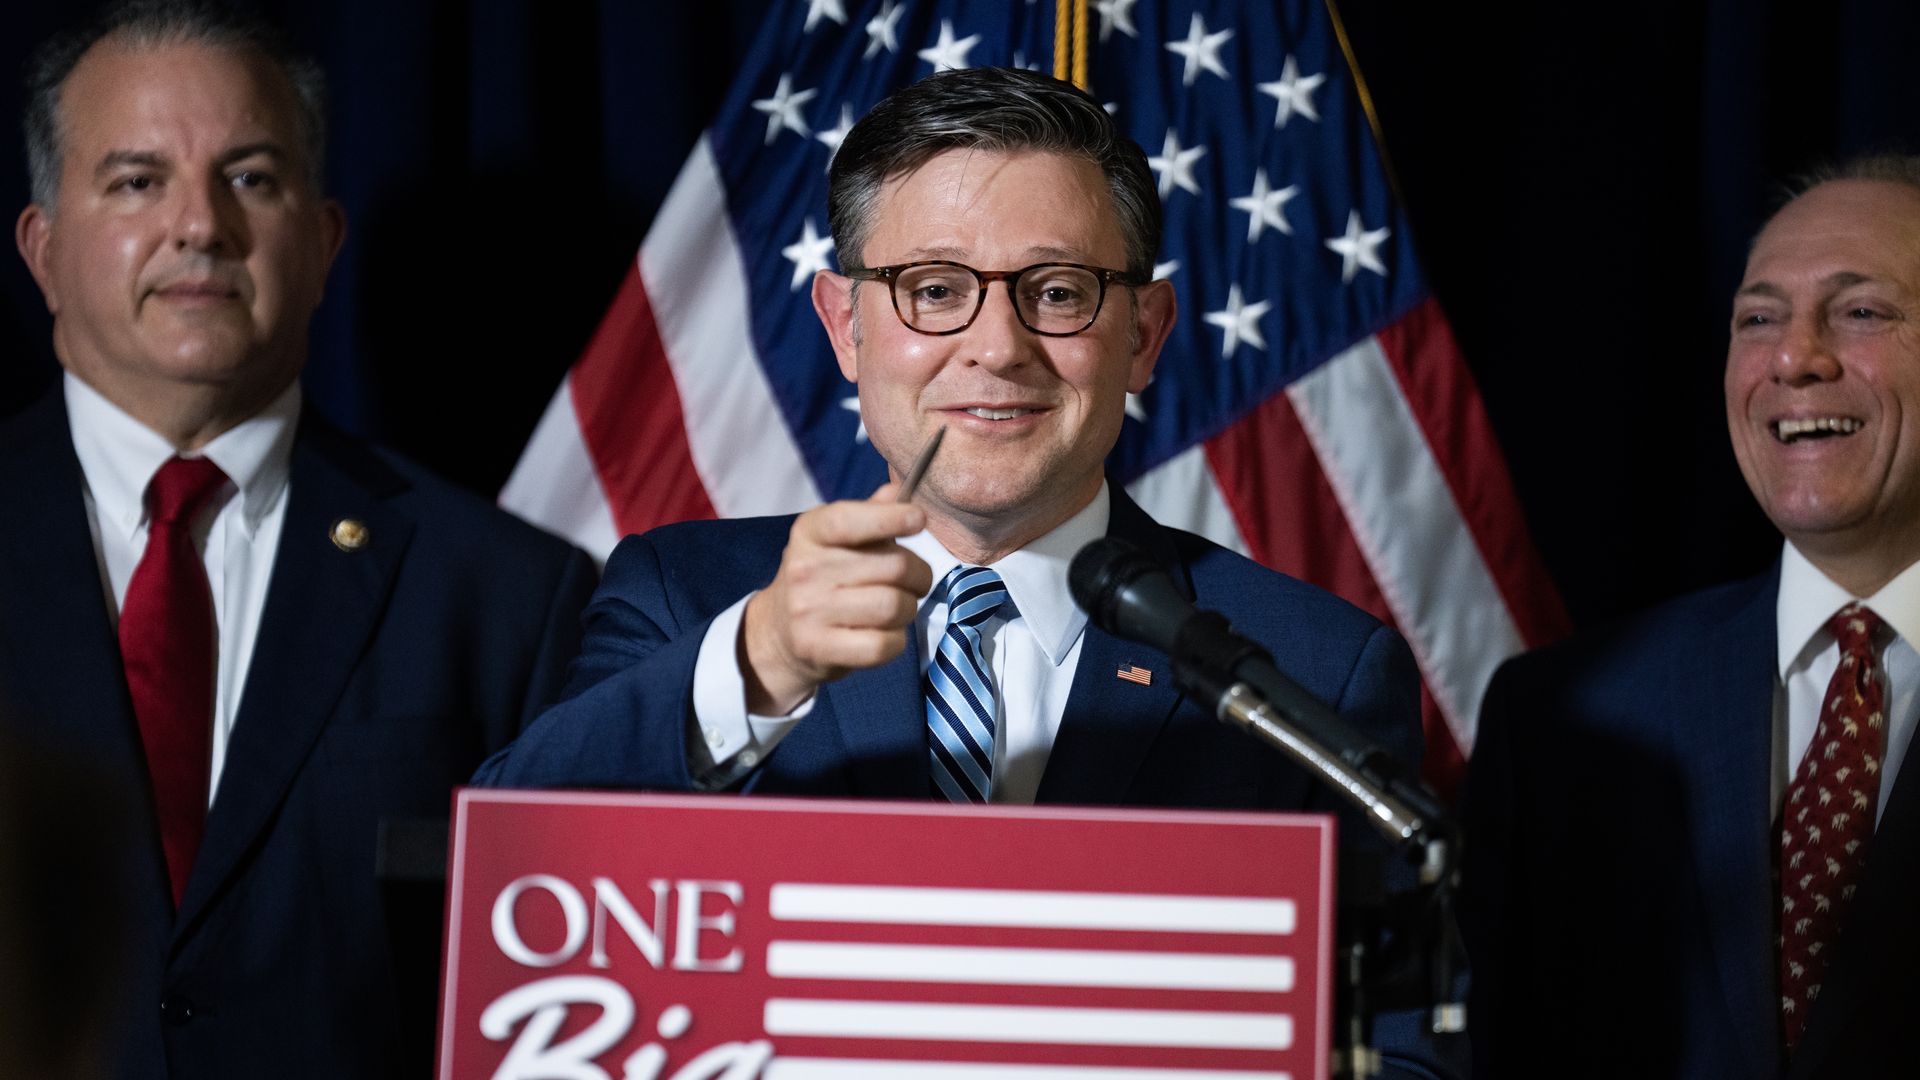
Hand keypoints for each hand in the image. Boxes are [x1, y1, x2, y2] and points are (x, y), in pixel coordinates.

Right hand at [741, 483, 932, 713]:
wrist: (779, 633)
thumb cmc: (821, 578)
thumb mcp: (836, 539)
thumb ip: (870, 515)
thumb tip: (897, 492)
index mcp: (810, 532)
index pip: (849, 519)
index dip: (890, 518)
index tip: (918, 519)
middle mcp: (804, 568)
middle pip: (893, 567)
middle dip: (920, 576)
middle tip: (917, 582)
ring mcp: (807, 610)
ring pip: (892, 606)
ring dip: (909, 609)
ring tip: (900, 608)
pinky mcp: (817, 647)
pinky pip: (882, 644)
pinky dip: (896, 641)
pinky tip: (885, 634)